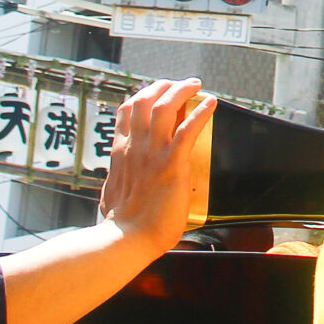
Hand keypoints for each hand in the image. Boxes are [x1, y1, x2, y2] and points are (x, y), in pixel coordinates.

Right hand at [96, 79, 214, 248]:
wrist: (126, 239)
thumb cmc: (120, 224)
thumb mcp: (112, 192)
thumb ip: (118, 179)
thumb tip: (120, 181)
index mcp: (120, 152)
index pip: (127, 111)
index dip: (143, 95)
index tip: (156, 92)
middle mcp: (134, 147)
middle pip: (145, 100)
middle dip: (163, 86)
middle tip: (180, 84)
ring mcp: (152, 154)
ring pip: (165, 107)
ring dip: (182, 91)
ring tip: (195, 85)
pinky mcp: (172, 165)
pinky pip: (187, 131)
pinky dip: (201, 113)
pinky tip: (211, 103)